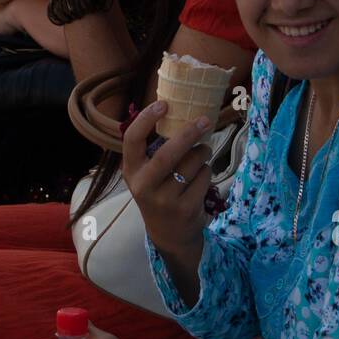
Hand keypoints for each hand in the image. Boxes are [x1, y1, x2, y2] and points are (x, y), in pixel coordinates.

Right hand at [121, 100, 212, 258]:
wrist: (168, 234)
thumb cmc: (158, 192)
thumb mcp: (147, 174)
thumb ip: (154, 150)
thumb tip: (175, 110)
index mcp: (131, 171)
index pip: (132, 140)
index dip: (146, 119)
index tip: (163, 104)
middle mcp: (144, 186)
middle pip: (168, 153)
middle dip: (189, 133)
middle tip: (204, 120)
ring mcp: (165, 200)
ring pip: (192, 164)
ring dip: (202, 153)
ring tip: (202, 153)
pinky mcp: (186, 209)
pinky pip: (204, 177)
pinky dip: (207, 171)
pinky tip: (201, 176)